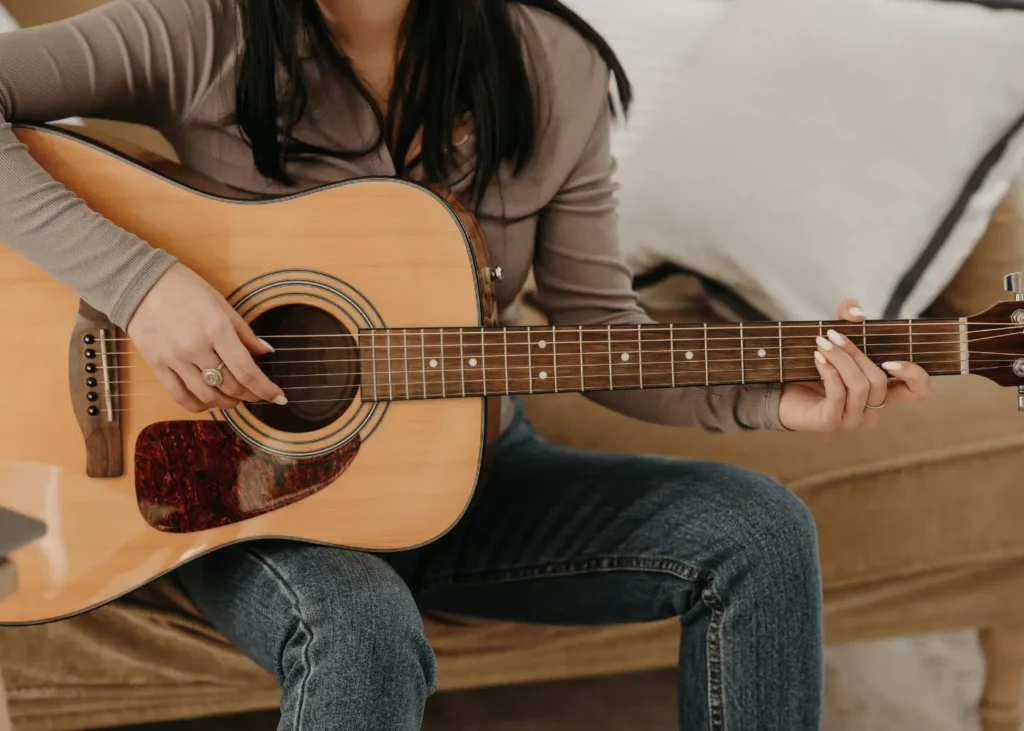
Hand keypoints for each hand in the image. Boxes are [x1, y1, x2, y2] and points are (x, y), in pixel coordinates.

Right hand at [126, 263, 286, 412]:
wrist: (140, 283)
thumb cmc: (185, 288)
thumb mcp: (221, 304)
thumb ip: (244, 332)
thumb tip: (265, 352)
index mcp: (216, 329)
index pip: (246, 371)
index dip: (265, 389)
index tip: (279, 397)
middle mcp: (196, 348)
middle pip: (229, 386)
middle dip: (250, 395)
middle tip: (258, 394)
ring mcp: (174, 359)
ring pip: (207, 396)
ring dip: (227, 403)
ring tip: (235, 398)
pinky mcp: (157, 366)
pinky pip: (180, 396)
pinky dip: (199, 405)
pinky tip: (209, 401)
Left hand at [778, 299, 931, 432]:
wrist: (778, 390)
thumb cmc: (812, 366)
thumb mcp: (834, 338)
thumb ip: (847, 320)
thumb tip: (857, 312)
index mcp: (882, 391)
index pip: (918, 390)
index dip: (914, 375)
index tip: (890, 358)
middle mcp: (871, 409)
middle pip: (880, 380)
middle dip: (855, 353)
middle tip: (831, 334)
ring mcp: (852, 419)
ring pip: (861, 386)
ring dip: (840, 359)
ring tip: (821, 342)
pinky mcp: (830, 423)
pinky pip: (838, 394)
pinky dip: (829, 371)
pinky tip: (817, 357)